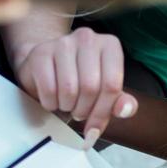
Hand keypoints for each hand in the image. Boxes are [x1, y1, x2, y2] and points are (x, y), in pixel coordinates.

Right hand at [13, 27, 137, 146]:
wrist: (47, 67)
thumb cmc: (80, 80)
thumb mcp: (104, 93)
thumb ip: (120, 102)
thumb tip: (125, 109)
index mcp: (110, 45)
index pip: (112, 85)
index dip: (102, 112)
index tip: (94, 129)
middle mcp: (88, 38)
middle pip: (90, 87)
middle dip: (83, 110)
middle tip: (78, 113)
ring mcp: (63, 42)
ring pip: (69, 89)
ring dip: (67, 106)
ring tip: (66, 104)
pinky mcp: (41, 52)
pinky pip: (48, 89)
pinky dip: (50, 103)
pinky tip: (52, 99)